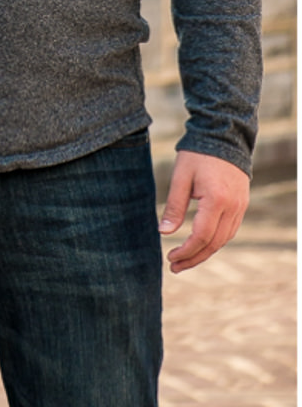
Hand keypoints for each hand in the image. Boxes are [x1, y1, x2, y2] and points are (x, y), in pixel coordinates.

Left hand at [161, 150, 250, 273]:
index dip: (186, 251)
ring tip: (185, 261)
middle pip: (215, 243)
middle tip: (175, 267)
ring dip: (205, 252)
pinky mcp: (241, 204)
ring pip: (225, 239)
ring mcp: (240, 207)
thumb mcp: (180, 178)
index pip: (202, 236)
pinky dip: (215, 241)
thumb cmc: (197, 156)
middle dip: (195, 258)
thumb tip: (164, 233)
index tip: (170, 258)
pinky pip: (230, 230)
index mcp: (216, 201)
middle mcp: (233, 207)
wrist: (224, 138)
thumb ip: (173, 207)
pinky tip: (201, 245)